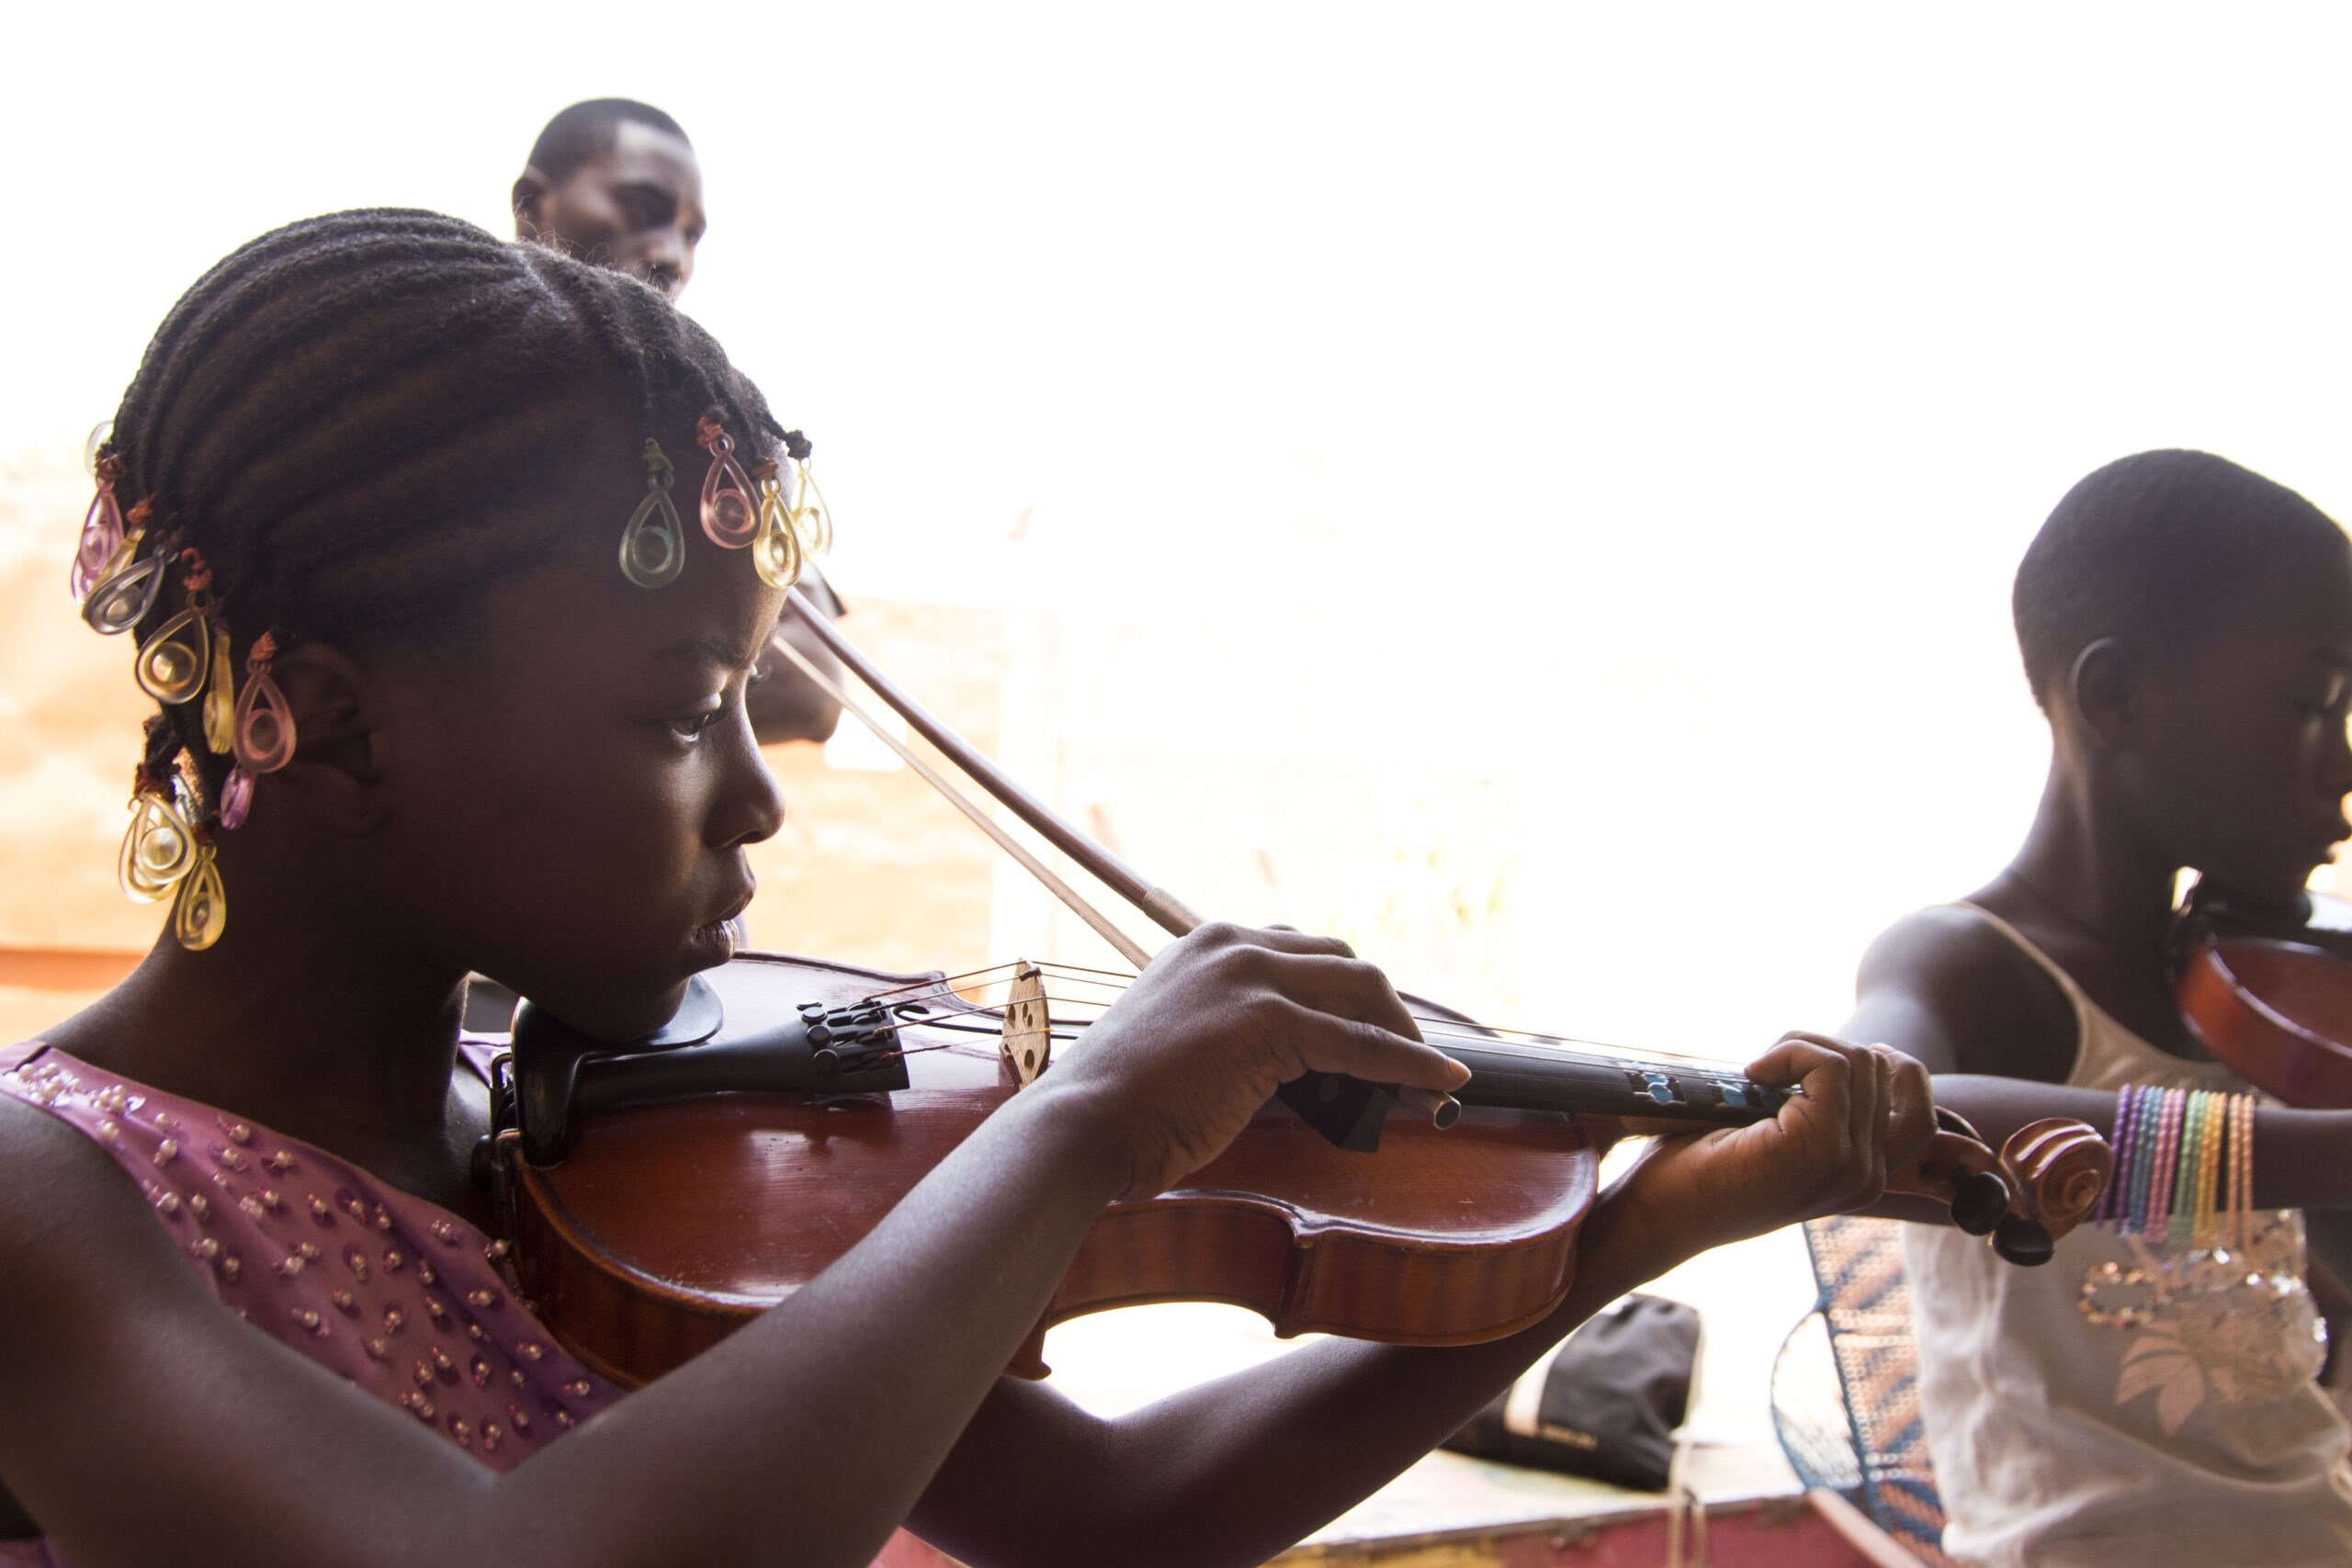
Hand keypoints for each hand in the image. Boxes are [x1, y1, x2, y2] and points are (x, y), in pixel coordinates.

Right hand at [1039, 923, 1469, 1200]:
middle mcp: (1232, 944)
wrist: (1083, 1124)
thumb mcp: (1179, 1042)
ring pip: (1362, 992)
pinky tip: (1440, 1086)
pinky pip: (1364, 1044)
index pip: (1303, 952)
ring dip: (1406, 1035)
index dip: (1348, 993)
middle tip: (1411, 1058)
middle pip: (1344, 961)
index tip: (1376, 1031)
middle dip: (1386, 1009)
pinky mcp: (1269, 1022)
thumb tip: (1286, 1062)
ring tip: (1430, 1077)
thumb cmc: (1122, 1105)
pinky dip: (1412, 1066)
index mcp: (1207, 944)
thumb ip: (1227, 1030)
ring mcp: (1251, 977)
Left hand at [1588, 1032, 1935, 1263]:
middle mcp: (1869, 1178)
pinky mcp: (1820, 1149)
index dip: (1879, 1066)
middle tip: (1767, 1067)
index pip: (1919, 1108)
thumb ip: (1824, 1113)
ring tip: (1757, 1072)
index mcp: (1864, 1178)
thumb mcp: (1776, 1137)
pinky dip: (1790, 1051)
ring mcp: (1850, 1167)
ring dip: (1803, 1047)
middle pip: (1889, 1071)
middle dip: (1824, 1048)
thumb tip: (1863, 1057)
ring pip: (1862, 1062)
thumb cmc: (1702, 1169)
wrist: (1657, 1214)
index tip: (1810, 1062)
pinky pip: (1831, 1067)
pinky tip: (1752, 1075)